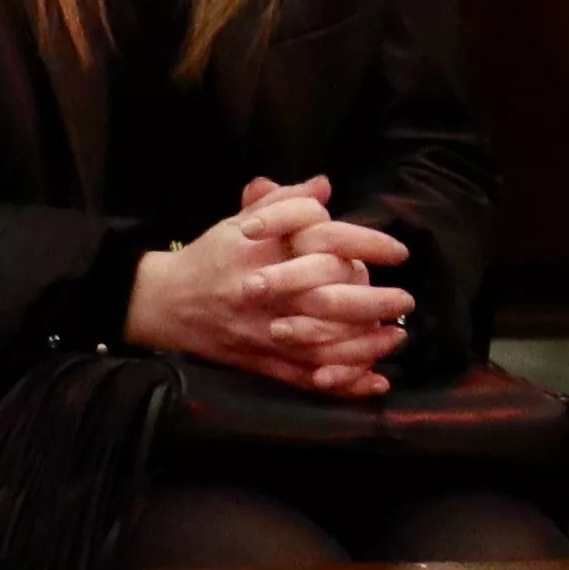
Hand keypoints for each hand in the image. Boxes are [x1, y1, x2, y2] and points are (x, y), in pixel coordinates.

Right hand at [126, 174, 414, 396]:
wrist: (163, 302)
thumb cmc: (209, 257)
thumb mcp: (239, 220)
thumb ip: (284, 202)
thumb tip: (324, 186)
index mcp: (261, 248)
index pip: (322, 239)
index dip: (366, 244)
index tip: (397, 252)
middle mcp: (263, 289)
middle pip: (330, 296)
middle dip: (376, 301)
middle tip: (405, 299)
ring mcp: (261, 329)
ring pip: (323, 343)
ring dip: (366, 343)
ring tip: (396, 336)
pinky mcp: (259, 360)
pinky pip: (306, 377)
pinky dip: (343, 383)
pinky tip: (374, 380)